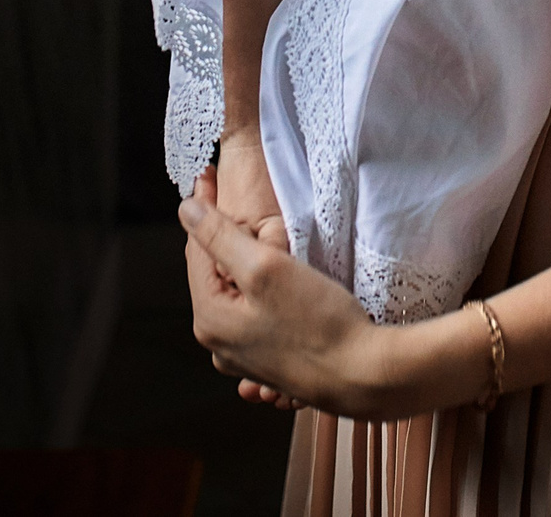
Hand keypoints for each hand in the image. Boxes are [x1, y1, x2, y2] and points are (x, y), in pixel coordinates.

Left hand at [181, 174, 398, 416]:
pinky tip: (279, 279)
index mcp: (210, 319)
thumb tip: (185, 211)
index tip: (207, 174)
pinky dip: (260, 291)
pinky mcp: (270, 363)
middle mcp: (218, 344)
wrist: (365, 375)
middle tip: (238, 201)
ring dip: (244, 264)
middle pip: (214, 273)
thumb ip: (221, 237)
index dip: (202, 208)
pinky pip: (254, 314)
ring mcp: (243, 358)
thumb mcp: (266, 268)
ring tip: (263, 238)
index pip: (196, 250)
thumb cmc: (320, 321)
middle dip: (224, 237)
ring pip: (235, 293)